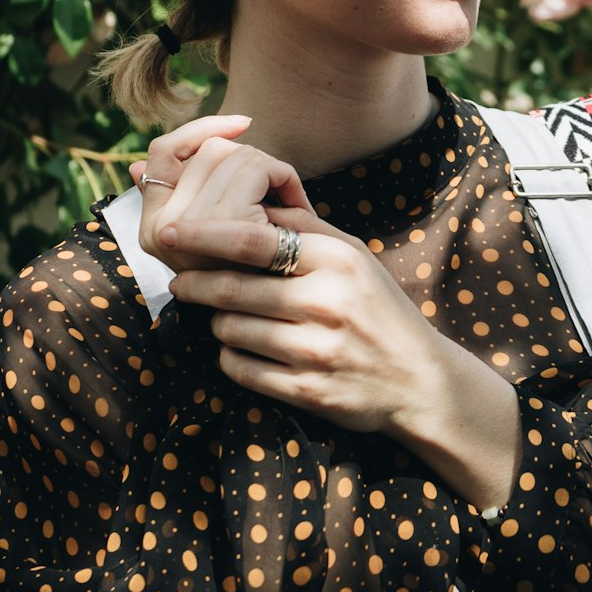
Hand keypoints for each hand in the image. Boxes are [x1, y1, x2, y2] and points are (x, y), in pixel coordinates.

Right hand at [132, 115, 314, 270]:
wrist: (299, 314)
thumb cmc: (263, 269)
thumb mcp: (219, 229)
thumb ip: (180, 196)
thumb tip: (136, 167)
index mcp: (153, 228)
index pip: (161, 154)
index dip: (198, 131)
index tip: (241, 125)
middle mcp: (161, 229)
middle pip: (207, 151)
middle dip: (249, 159)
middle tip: (276, 190)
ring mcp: (189, 228)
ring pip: (233, 154)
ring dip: (269, 169)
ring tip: (287, 202)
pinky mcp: (222, 224)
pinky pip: (255, 167)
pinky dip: (284, 177)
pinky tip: (297, 206)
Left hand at [163, 214, 446, 437]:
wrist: (419, 380)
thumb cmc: (379, 308)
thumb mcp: (354, 256)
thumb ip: (306, 227)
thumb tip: (253, 200)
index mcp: (336, 260)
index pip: (254, 241)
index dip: (205, 235)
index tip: (172, 233)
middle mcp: (326, 303)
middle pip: (233, 288)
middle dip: (196, 284)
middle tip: (180, 281)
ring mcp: (316, 350)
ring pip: (231, 330)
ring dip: (218, 322)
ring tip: (227, 317)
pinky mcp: (306, 391)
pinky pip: (241, 369)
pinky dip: (231, 357)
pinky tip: (243, 349)